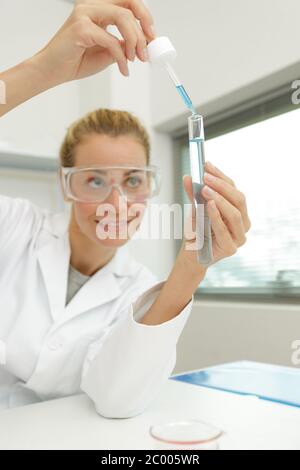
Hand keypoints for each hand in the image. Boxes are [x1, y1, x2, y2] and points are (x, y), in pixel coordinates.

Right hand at [30, 0, 154, 84]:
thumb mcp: (107, 52)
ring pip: (123, 18)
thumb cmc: (75, 60)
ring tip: (135, 59)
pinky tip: (124, 68)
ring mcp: (85, 13)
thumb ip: (123, 45)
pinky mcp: (81, 27)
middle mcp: (92, 6)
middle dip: (144, 28)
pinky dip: (122, 57)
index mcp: (99, 9)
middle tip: (147, 50)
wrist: (53, 71)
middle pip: (129, 5)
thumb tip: (143, 45)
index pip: (128, 3)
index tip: (152, 38)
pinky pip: (112, 40)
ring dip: (135, 42)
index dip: (145, 18)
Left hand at [180, 161, 250, 272]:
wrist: (191, 255)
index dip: (221, 176)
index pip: (234, 189)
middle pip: (239, 199)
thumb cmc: (197, 232)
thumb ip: (193, 195)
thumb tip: (188, 176)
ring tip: (205, 189)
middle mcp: (243, 223)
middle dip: (222, 186)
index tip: (207, 166)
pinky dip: (217, 217)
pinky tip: (209, 206)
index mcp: (239, 211)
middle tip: (205, 177)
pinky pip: (225, 230)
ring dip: (220, 199)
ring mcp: (239, 237)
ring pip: (235, 214)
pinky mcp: (231, 248)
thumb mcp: (195, 209)